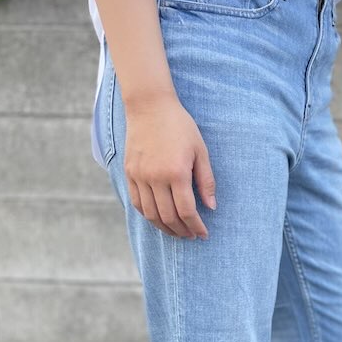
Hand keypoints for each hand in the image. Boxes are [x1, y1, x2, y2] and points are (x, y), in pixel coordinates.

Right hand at [123, 92, 216, 238]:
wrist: (149, 106)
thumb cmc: (180, 126)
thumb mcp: (200, 151)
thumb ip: (206, 181)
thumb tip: (211, 207)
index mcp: (176, 172)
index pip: (187, 211)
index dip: (196, 226)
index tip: (203, 234)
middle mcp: (155, 177)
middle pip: (168, 217)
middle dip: (182, 231)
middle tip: (191, 235)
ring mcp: (140, 176)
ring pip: (151, 214)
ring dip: (165, 228)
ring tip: (177, 232)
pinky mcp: (130, 173)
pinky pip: (137, 203)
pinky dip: (149, 216)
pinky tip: (159, 219)